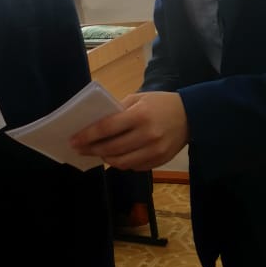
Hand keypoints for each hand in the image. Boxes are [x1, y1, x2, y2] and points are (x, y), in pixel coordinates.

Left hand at [69, 91, 187, 169]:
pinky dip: (121, 163)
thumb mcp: (139, 98)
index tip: (73, 140)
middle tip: (79, 149)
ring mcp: (154, 151)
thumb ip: (118, 110)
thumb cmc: (161, 104)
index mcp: (140, 116)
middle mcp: (147, 135)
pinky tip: (115, 156)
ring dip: (105, 158)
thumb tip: (95, 125)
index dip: (87, 136)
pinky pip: (134, 167)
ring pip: (121, 162)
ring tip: (97, 152)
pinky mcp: (159, 162)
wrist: (192, 116)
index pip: (107, 128)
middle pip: (111, 148)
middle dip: (92, 149)